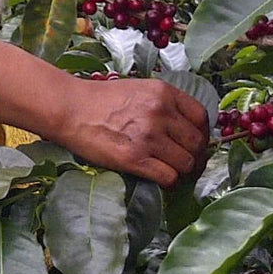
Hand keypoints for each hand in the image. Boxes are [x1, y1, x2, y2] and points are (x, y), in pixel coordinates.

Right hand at [55, 76, 209, 187]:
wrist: (70, 108)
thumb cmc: (101, 100)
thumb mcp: (140, 89)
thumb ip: (164, 104)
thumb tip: (186, 128)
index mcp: (164, 92)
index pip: (201, 117)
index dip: (202, 134)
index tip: (196, 144)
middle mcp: (161, 112)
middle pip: (198, 143)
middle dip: (196, 157)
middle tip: (187, 165)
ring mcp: (149, 136)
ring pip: (187, 163)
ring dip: (183, 172)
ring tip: (173, 173)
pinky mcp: (134, 159)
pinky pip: (169, 177)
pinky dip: (169, 183)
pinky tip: (162, 181)